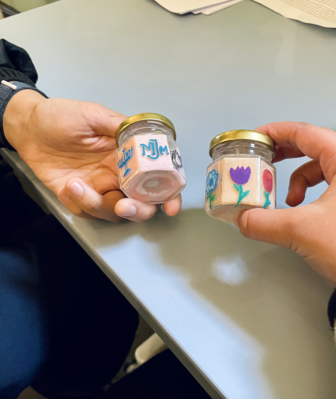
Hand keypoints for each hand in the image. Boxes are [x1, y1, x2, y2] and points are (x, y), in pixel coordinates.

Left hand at [3, 90, 181, 221]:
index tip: (170, 206)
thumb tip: (145, 137)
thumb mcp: (93, 115)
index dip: (169, 194)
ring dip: (97, 206)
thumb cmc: (62, 117)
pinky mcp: (81, 197)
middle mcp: (120, 175)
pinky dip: (77, 204)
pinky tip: (67, 186)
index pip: (157, 178)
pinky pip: (87, 213)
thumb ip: (120, 126)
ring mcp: (100, 188)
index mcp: (129, 156)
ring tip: (75, 185)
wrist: (30, 128)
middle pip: (142, 204)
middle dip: (137, 211)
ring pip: (114, 212)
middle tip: (122, 206)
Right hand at [234, 122, 335, 286]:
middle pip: (316, 147)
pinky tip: (308, 214)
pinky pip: (335, 187)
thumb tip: (239, 220)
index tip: (256, 138)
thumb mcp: (299, 230)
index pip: (306, 133)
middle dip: (287, 153)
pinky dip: (315, 195)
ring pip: (324, 170)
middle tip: (265, 160)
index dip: (277, 132)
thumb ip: (262, 222)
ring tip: (289, 204)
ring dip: (300, 182)